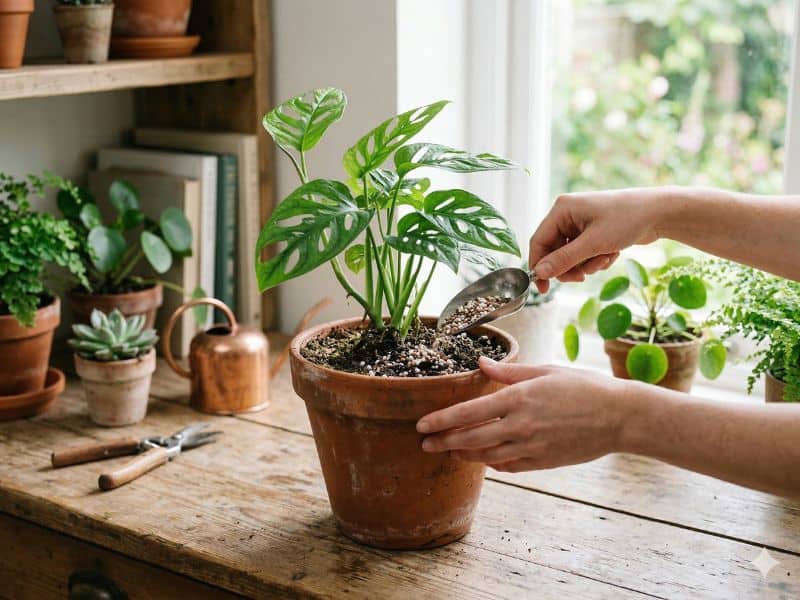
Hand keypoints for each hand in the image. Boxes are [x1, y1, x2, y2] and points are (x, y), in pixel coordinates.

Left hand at [416, 358, 631, 471]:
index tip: (422, 424)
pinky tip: (482, 459)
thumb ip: (509, 372)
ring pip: (487, 456)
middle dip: (443, 442)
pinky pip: (509, 466)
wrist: (619, 417)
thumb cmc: (583, 387)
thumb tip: (479, 363)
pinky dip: (491, 463)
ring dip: (463, 455)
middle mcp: (521, 425)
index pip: (469, 413)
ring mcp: (532, 447)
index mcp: (519, 398)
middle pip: (471, 439)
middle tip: (424, 443)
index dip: (442, 420)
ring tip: (447, 451)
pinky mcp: (543, 462)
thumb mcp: (545, 371)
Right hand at [529, 188, 666, 292]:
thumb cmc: (627, 220)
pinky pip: (584, 255)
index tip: (543, 288)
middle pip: (554, 252)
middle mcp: (567, 215)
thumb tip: (540, 273)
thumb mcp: (593, 244)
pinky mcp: (592, 233)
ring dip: (586, 264)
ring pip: (570, 257)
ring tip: (605, 259)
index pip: (538, 242)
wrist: (660, 213)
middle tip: (582, 277)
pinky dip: (596, 259)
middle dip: (570, 266)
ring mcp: (580, 224)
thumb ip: (564, 260)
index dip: (539, 266)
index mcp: (561, 210)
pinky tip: (611, 254)